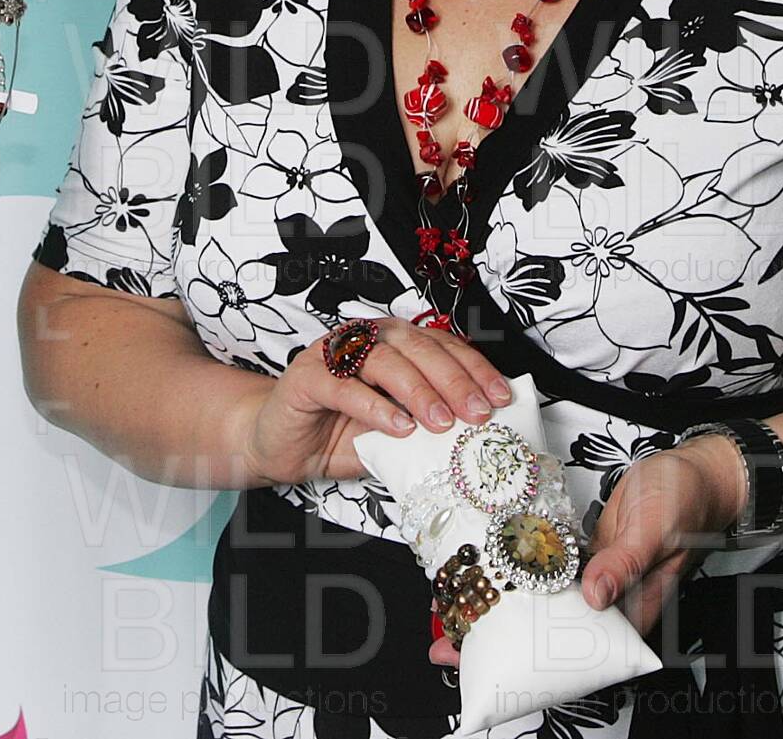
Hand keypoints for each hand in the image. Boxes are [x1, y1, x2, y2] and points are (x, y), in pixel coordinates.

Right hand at [239, 317, 515, 485]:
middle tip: (478, 413)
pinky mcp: (305, 376)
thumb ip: (427, 426)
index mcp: (394, 342)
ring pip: (384, 360)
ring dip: (418, 391)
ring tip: (442, 423)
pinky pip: (344, 387)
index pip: (443, 346)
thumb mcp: (396, 431)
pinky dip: (374, 406)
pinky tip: (399, 427)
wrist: (281, 445)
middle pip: (419, 348)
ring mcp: (334, 353)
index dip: (475, 369)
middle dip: (454, 381)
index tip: (502, 398)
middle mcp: (366, 338)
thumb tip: (477, 436)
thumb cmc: (341, 433)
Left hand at [425, 432, 744, 666]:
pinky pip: (546, 564)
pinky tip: (484, 567)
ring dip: (503, 602)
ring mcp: (592, 573)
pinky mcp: (583, 549)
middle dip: (501, 637)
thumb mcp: (656, 531)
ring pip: (542, 598)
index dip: (530, 663)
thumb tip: (594, 596)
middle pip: (549, 630)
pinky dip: (517, 567)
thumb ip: (625, 563)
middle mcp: (607, 599)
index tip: (488, 663)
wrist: (694, 470)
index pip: (576, 650)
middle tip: (448, 641)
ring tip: (452, 608)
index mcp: (630, 609)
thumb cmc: (688, 503)